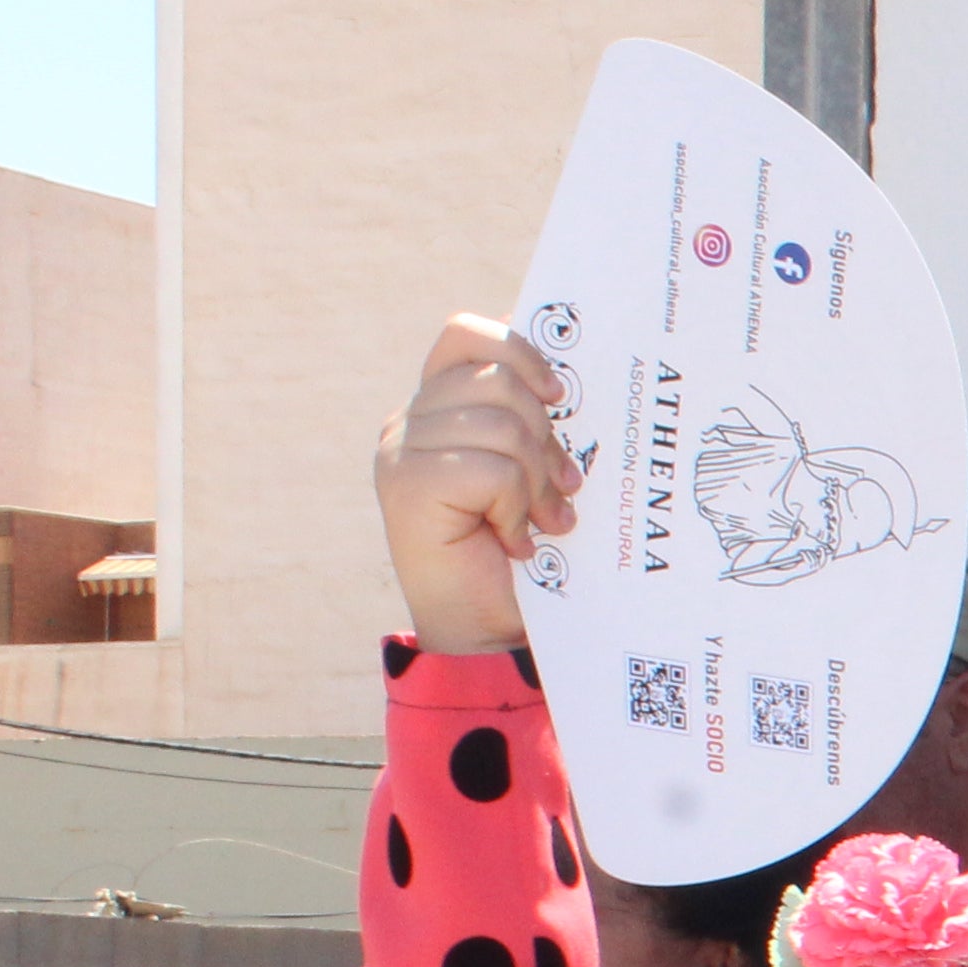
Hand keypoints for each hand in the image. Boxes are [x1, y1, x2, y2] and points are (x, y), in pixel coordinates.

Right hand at [373, 314, 576, 657]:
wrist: (491, 632)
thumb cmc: (525, 554)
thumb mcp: (534, 471)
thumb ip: (533, 421)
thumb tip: (565, 371)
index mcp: (439, 408)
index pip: (465, 334)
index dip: (517, 348)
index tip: (558, 393)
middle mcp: (410, 422)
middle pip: (496, 377)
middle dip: (545, 434)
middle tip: (560, 489)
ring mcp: (402, 452)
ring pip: (502, 424)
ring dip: (536, 479)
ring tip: (541, 522)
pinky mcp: (407, 486)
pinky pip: (492, 468)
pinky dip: (516, 507)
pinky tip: (513, 541)